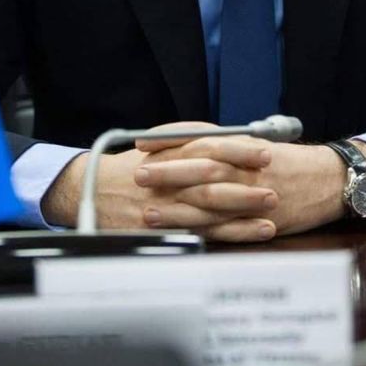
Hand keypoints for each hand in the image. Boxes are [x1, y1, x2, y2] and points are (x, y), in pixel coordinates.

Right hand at [41, 122, 275, 239]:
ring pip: (211, 211)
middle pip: (212, 180)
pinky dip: (232, 233)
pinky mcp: (167, 231)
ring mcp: (168, 208)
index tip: (265, 150)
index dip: (238, 150)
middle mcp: (169, 180)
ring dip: (243, 212)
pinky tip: (253, 232)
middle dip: (245, 183)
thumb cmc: (130, 166)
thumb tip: (224, 132)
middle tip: (274, 184)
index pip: (208, 147)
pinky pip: (203, 233)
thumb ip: (187, 136)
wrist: (91, 192)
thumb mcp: (154, 142)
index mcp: (168, 154)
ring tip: (272, 211)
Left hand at [140, 134, 346, 237]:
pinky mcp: (259, 220)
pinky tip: (183, 234)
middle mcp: (244, 167)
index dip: (168, 138)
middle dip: (166, 171)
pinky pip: (226, 227)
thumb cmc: (290, 161)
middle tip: (138, 173)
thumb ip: (224, 144)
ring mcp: (251, 195)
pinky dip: (203, 230)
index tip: (142, 140)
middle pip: (199, 166)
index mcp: (241, 144)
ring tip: (149, 210)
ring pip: (208, 200)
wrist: (329, 179)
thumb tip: (186, 143)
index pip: (198, 137)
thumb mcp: (257, 144)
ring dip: (176, 206)